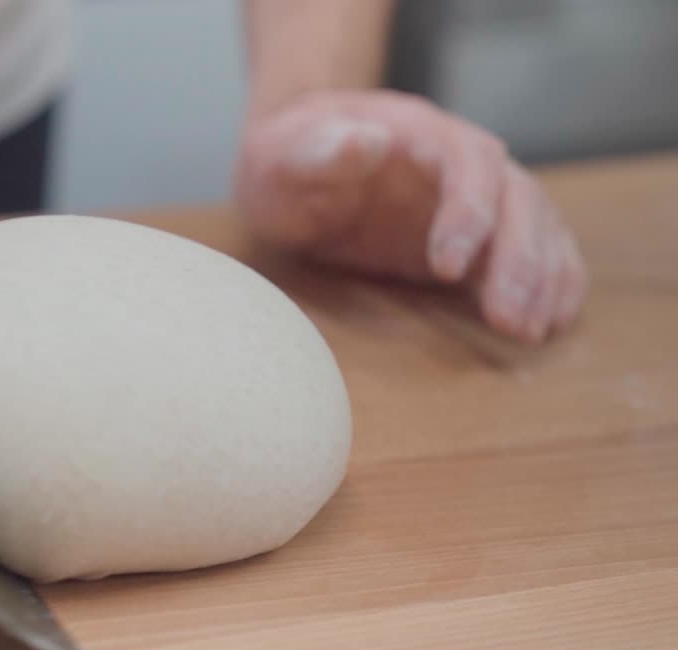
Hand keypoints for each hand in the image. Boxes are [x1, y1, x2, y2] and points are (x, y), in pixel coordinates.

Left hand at [234, 89, 587, 342]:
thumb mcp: (283, 156)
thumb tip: (367, 140)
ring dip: (542, 278)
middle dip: (519, 259)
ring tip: (530, 331)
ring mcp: (477, 195)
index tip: (446, 268)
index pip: (466, 163)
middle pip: (517, 198)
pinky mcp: (481, 233)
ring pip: (536, 225)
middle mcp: (462, 158)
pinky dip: (553, 281)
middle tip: (509, 320)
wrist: (297, 161)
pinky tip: (552, 320)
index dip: (467, 212)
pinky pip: (535, 248)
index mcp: (419, 132)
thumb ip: (317, 151)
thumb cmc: (286, 160)